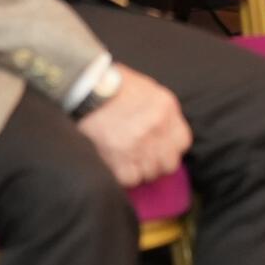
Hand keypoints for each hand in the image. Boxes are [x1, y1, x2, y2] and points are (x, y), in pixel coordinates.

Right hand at [75, 68, 189, 187]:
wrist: (82, 88)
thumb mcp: (145, 88)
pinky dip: (121, 175)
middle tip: (139, 157)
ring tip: (122, 157)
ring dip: (137, 170)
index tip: (158, 149)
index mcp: (166, 107)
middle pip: (168, 163)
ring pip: (149, 174)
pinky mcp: (121, 161)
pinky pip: (130, 180)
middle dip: (155, 163)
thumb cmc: (110, 85)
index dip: (169, 149)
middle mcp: (157, 128)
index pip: (182, 142)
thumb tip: (163, 131)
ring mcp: (140, 146)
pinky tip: (112, 161)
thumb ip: (158, 111)